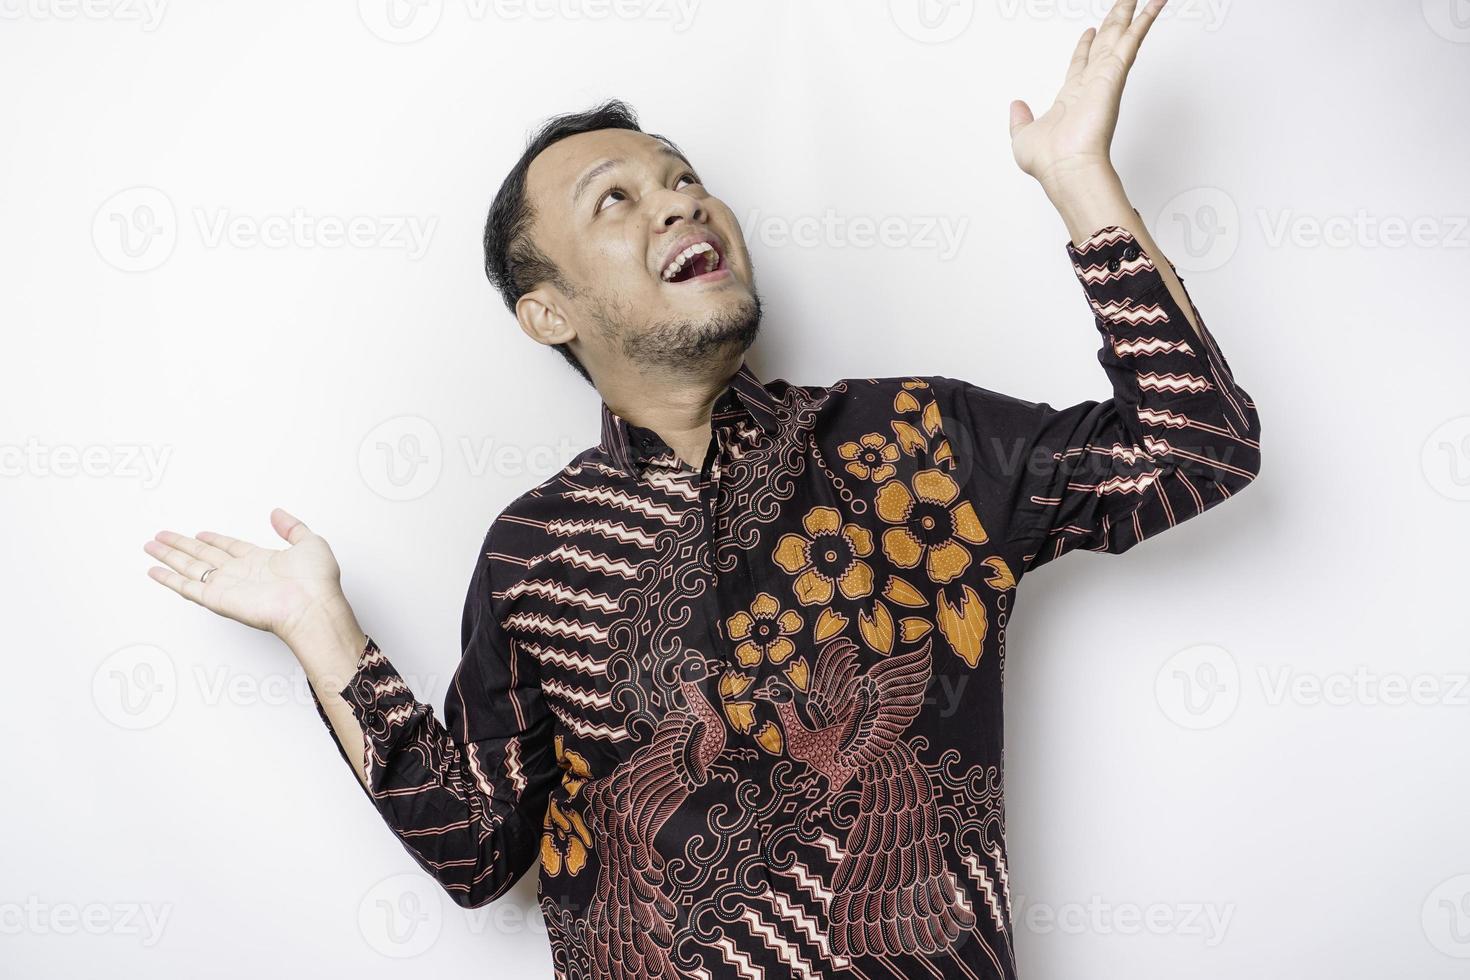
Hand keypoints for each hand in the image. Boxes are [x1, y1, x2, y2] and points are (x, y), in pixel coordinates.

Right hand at [143, 507, 355, 648]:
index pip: (229, 548)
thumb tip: (277, 513)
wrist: (312, 606)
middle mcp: (240, 574)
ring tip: (150, 546)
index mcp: (260, 561)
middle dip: (181, 545)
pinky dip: (168, 579)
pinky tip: (154, 570)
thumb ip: (292, 527)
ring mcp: (226, 586)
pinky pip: (186, 587)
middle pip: (203, 555)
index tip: (199, 533)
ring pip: (189, 567)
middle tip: (162, 536)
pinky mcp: (216, 599)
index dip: (213, 539)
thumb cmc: (316, 582)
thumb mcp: (309, 542)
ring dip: (169, 556)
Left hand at [1008, 0, 1164, 191]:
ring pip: (1120, 36)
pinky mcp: (1114, 74)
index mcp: (1072, 96)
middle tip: (1123, 4)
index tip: (1089, 32)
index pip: (1081, 63)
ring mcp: (1105, 78)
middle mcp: (1091, 85)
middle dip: (1113, 22)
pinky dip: (1144, 20)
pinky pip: (1132, 39)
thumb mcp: (1022, 137)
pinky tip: (1154, 4)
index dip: (1085, 46)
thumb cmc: (1050, 162)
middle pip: (1105, 44)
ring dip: (1131, 14)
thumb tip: (1016, 107)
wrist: (1065, 169)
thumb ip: (1019, 120)